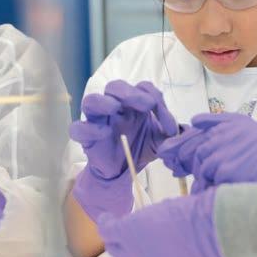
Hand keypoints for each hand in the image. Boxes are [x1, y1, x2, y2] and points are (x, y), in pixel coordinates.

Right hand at [70, 81, 178, 220]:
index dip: (154, 97)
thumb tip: (179, 129)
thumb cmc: (141, 147)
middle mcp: (115, 106)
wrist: (123, 171)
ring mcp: (98, 120)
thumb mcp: (161, 140)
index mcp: (133, 103)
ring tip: (117, 109)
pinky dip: (89, 128)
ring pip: (91, 101)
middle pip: (114, 86)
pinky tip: (105, 133)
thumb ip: (170, 132)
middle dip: (129, 92)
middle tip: (146, 105)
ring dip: (104, 102)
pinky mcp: (86, 138)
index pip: (142, 87)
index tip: (165, 118)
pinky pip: (78, 128)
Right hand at [97, 188, 224, 256]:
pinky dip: (106, 221)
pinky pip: (108, 229)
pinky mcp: (127, 232)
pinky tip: (108, 216)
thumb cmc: (209, 243)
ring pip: (114, 244)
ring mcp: (132, 252)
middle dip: (124, 247)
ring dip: (115, 235)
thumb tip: (160, 247)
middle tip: (129, 233)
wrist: (214, 232)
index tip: (138, 246)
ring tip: (116, 224)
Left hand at [162, 107, 256, 192]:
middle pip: (202, 150)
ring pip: (205, 167)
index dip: (206, 140)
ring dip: (209, 179)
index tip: (205, 147)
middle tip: (211, 177)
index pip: (210, 125)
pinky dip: (214, 189)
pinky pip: (211, 181)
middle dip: (204, 164)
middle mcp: (229, 134)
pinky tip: (225, 193)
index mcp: (240, 124)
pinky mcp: (226, 170)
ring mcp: (225, 152)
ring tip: (220, 187)